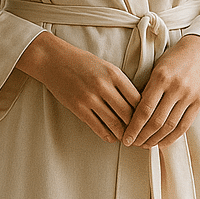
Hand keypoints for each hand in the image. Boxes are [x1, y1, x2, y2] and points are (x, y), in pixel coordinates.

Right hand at [17, 31, 140, 142]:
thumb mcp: (106, 66)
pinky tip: (111, 137)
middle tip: (139, 133)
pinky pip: (97, 126)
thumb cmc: (82, 62)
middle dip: (135, 126)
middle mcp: (103, 86)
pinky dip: (107, 135)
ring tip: (126, 137)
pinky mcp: (78, 108)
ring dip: (122, 133)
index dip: (143, 112)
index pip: (137, 99)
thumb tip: (136, 104)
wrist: (53, 60)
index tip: (146, 119)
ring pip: (114, 123)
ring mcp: (90, 98)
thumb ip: (120, 83)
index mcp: (114, 74)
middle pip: (128, 113)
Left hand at [122, 34, 199, 148]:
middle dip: (142, 137)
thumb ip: (146, 90)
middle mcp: (176, 87)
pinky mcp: (199, 102)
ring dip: (156, 140)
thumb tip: (132, 115)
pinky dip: (172, 137)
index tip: (126, 138)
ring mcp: (189, 95)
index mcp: (160, 77)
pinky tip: (162, 143)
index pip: (144, 109)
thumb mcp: (156, 69)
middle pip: (156, 121)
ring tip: (145, 145)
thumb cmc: (173, 59)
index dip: (133, 127)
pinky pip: (184, 125)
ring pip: (169, 126)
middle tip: (133, 144)